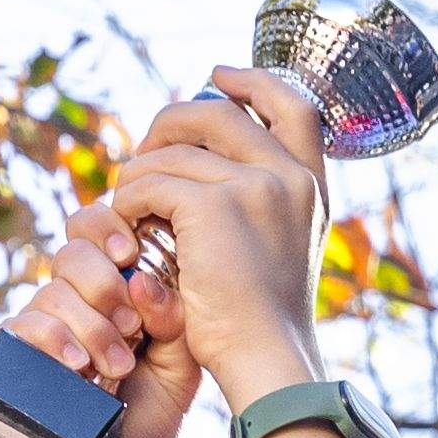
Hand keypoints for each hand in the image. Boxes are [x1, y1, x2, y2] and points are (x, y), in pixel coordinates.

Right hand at [0, 192, 213, 437]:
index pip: (97, 228)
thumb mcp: (179, 365)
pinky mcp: (17, 357)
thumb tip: (143, 279)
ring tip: (120, 367)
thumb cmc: (149, 419)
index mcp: (113, 287)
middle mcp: (74, 300)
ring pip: (53, 289)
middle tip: (132, 325)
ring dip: (93, 325)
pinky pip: (25, 325)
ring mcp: (43, 327)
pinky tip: (81, 368)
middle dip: (104, 281)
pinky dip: (56, 340)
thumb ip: (174, 318)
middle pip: (72, 250)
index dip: (110, 227)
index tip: (131, 253)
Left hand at [96, 64, 335, 407]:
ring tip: (127, 201)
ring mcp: (257, 186)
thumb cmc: (264, 327)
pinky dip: (129, 198)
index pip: (294, 105)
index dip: (253, 80)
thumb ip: (261, 206)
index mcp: (313, 186)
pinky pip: (152, 181)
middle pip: (222, 113)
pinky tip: (125, 223)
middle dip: (173, 122)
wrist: (268, 361)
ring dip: (141, 169)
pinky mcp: (216, 206)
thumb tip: (207, 168)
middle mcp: (292, 178)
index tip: (217, 76)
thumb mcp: (279, 252)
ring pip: (177, 148)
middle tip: (145, 150)